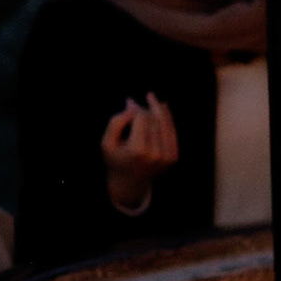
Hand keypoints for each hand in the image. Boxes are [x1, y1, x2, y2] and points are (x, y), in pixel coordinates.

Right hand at [102, 93, 178, 209]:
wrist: (129, 183)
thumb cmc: (116, 159)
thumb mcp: (107, 143)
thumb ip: (116, 123)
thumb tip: (132, 105)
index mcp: (138, 150)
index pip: (141, 118)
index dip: (135, 108)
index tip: (128, 103)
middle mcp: (155, 154)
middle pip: (154, 120)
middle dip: (145, 108)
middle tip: (137, 101)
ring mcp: (166, 157)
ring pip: (165, 124)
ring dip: (159, 109)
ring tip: (152, 97)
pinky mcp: (173, 158)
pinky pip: (171, 133)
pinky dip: (167, 119)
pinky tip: (162, 108)